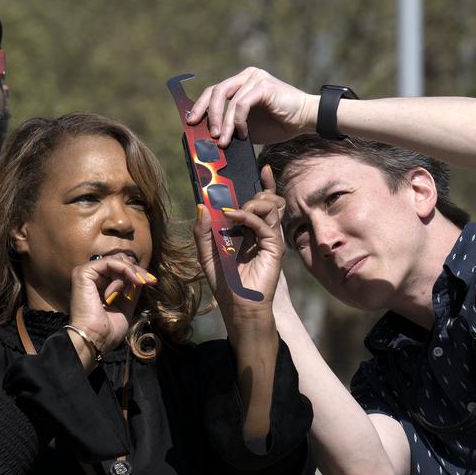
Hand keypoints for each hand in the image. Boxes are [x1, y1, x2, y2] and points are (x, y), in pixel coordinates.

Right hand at [67, 255, 154, 359]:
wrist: (95, 339)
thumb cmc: (107, 329)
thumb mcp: (126, 305)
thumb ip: (131, 290)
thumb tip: (142, 277)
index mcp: (99, 285)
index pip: (119, 269)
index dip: (136, 272)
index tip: (152, 281)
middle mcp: (91, 278)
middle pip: (119, 261)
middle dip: (137, 271)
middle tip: (150, 280)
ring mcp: (86, 274)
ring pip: (116, 261)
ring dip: (131, 273)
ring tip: (138, 284)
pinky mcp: (83, 273)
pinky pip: (109, 262)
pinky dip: (124, 270)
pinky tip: (133, 280)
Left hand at [186, 66, 317, 147]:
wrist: (305, 120)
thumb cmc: (279, 124)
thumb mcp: (248, 127)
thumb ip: (231, 127)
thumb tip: (210, 139)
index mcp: (241, 83)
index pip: (213, 92)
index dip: (200, 107)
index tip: (191, 123)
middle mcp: (246, 76)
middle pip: (215, 91)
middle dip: (207, 114)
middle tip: (205, 133)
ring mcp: (255, 78)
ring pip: (228, 100)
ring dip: (223, 123)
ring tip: (222, 141)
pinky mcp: (263, 86)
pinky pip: (242, 104)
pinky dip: (239, 121)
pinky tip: (243, 134)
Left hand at [193, 166, 285, 325]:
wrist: (238, 306)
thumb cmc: (224, 282)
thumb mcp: (206, 253)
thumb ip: (202, 230)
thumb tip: (201, 205)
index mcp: (248, 230)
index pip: (260, 201)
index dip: (264, 184)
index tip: (261, 168)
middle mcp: (261, 231)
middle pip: (267, 199)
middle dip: (253, 192)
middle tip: (232, 199)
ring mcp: (269, 237)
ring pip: (270, 205)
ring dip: (251, 202)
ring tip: (233, 211)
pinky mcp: (274, 246)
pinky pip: (265, 222)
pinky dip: (248, 216)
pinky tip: (233, 217)